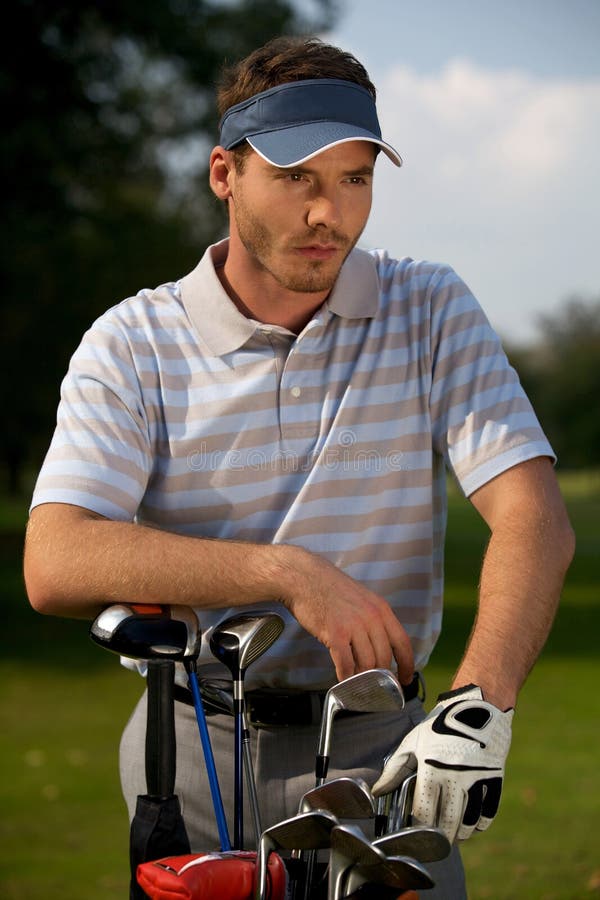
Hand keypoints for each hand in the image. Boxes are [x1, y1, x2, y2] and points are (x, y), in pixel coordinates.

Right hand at [278, 546, 413, 682]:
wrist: (305, 578)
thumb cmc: (330, 589)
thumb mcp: (362, 599)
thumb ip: (374, 621)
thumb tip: (381, 648)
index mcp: (381, 609)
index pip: (403, 643)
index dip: (407, 665)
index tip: (404, 678)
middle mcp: (372, 617)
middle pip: (384, 658)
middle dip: (380, 677)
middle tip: (373, 685)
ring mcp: (354, 625)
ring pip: (367, 664)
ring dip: (362, 678)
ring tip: (356, 682)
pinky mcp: (336, 633)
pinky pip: (346, 664)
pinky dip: (346, 676)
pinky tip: (342, 679)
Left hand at [372, 684, 512, 841]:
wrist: (477, 707)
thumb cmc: (440, 726)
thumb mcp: (413, 742)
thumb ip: (394, 769)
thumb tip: (377, 792)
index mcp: (431, 766)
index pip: (423, 811)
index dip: (418, 829)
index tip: (414, 835)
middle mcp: (455, 775)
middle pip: (447, 823)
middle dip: (439, 838)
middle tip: (434, 843)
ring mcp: (477, 779)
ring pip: (468, 822)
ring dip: (460, 835)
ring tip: (453, 837)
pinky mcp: (495, 779)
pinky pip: (488, 813)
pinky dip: (479, 824)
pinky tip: (471, 826)